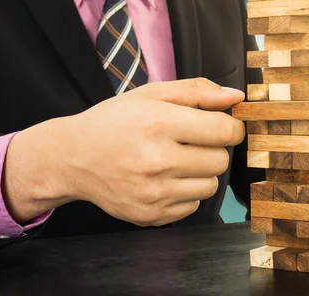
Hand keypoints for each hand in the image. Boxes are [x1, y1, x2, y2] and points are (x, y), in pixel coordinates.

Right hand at [3, 78, 245, 226]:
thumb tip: (236, 97)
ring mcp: (153, 193)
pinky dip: (185, 193)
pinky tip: (164, 179)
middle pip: (221, 161)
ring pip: (210, 186)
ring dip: (201, 172)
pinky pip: (192, 206)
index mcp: (159, 124)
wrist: (71, 158)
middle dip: (212, 149)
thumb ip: (197, 92)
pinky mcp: (149, 216)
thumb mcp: (151, 94)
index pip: (225, 132)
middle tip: (190, 142)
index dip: (231, 127)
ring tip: (176, 161)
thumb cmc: (114, 122)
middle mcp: (157, 161)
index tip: (221, 126)